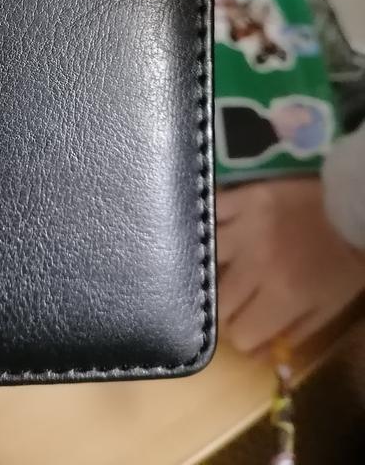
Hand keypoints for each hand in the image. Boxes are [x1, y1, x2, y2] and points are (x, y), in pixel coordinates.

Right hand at [217, 178, 364, 354]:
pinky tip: (211, 234)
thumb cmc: (343, 261)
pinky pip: (208, 217)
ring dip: (211, 270)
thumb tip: (256, 354)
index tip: (251, 328)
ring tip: (220, 270)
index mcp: (283, 295)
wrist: (350, 207)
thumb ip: (293, 334)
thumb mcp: (329, 307)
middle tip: (237, 303)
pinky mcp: (241, 198)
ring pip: (203, 260)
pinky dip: (206, 228)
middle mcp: (256, 264)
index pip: (240, 334)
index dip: (245, 337)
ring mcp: (245, 228)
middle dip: (227, 311)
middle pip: (217, 303)